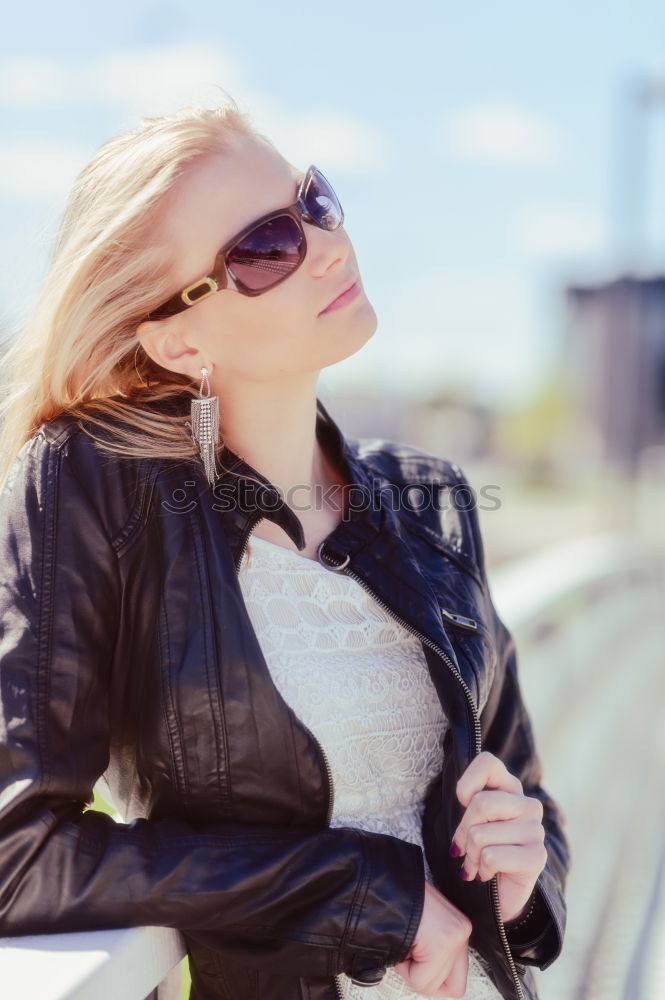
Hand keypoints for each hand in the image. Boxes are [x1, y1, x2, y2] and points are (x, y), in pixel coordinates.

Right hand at [394, 880, 471, 997]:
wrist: (378, 883)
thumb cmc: (395, 898)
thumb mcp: (424, 925)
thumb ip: (436, 952)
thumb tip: (434, 981)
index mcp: (460, 927)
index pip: (457, 981)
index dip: (434, 982)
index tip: (419, 971)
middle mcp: (462, 932)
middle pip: (449, 988)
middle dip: (422, 976)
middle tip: (410, 952)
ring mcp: (453, 938)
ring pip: (431, 986)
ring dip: (411, 970)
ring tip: (405, 942)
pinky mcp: (440, 944)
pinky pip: (420, 981)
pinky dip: (404, 968)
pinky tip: (402, 943)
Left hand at [450, 750, 547, 922]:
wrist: (498, 896)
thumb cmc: (481, 851)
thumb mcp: (470, 820)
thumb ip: (469, 801)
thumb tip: (463, 796)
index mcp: (511, 788)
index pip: (487, 762)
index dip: (466, 784)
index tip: (464, 805)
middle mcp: (528, 805)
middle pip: (480, 803)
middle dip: (463, 831)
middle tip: (466, 847)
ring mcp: (536, 830)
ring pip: (480, 834)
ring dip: (471, 855)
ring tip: (478, 863)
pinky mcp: (537, 856)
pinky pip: (491, 856)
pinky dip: (482, 869)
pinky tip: (489, 874)